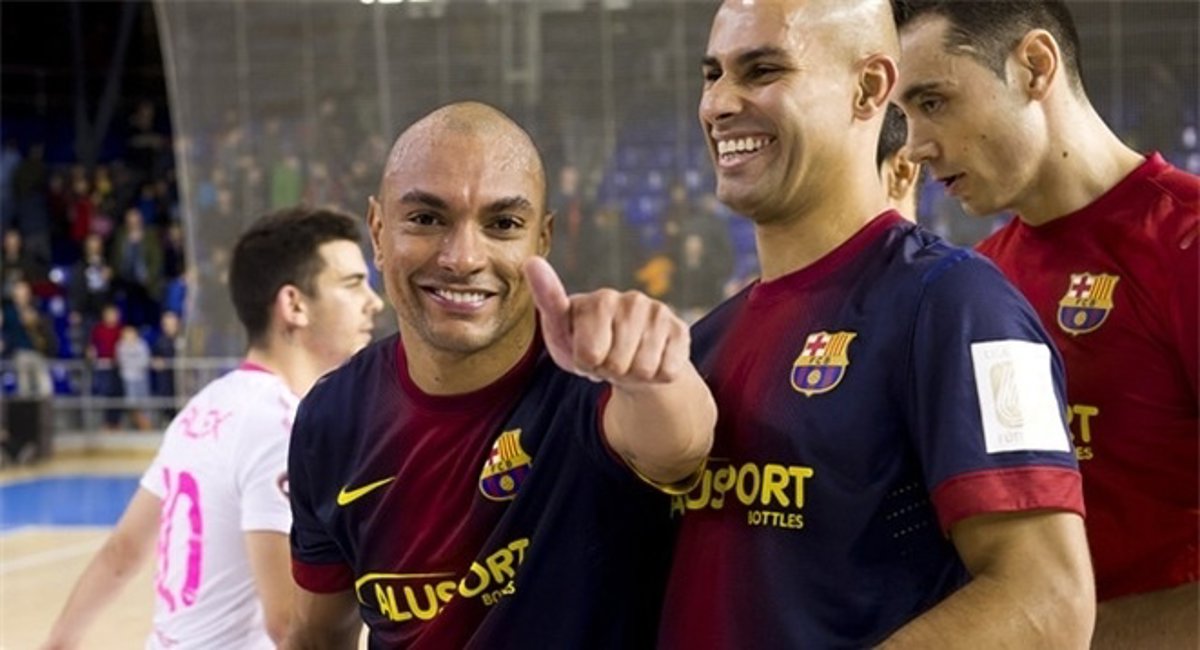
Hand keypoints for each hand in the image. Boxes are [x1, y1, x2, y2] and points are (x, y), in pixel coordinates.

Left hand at [522, 256, 689, 386]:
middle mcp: (628, 300)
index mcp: (595, 301)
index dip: (569, 328)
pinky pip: (666, 371)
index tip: (534, 266)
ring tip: (625, 361)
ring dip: (631, 376)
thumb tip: (532, 261)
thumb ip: (551, 308)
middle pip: (610, 364)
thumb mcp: (563, 339)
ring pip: (640, 369)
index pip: (583, 336)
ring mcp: (656, 312)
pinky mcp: (679, 329)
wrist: (632, 362)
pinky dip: (655, 378)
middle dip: (605, 372)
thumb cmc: (590, 349)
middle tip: (606, 361)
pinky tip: (650, 361)